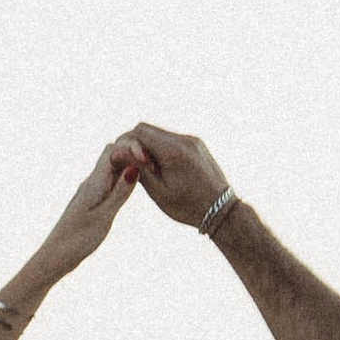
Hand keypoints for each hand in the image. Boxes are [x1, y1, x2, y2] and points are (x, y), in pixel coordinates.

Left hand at [23, 142, 141, 288]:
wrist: (55, 256)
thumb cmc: (77, 240)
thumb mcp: (104, 217)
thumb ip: (120, 192)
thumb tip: (135, 167)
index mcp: (93, 183)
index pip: (113, 150)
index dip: (131, 148)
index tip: (148, 160)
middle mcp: (91, 182)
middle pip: (112, 154)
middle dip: (132, 152)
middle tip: (153, 164)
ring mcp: (91, 191)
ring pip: (112, 167)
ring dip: (129, 165)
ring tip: (149, 173)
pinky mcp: (92, 201)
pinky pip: (110, 181)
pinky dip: (123, 179)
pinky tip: (133, 187)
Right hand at [116, 124, 232, 228]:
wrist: (221, 210)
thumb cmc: (188, 206)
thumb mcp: (157, 191)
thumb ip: (137, 168)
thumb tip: (117, 151)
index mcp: (173, 151)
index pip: (140, 131)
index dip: (125, 142)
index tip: (120, 157)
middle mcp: (184, 140)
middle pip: (149, 129)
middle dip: (136, 144)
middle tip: (130, 163)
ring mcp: (193, 140)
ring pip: (160, 133)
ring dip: (149, 146)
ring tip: (148, 169)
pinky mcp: (198, 144)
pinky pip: (172, 139)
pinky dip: (162, 149)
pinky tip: (162, 168)